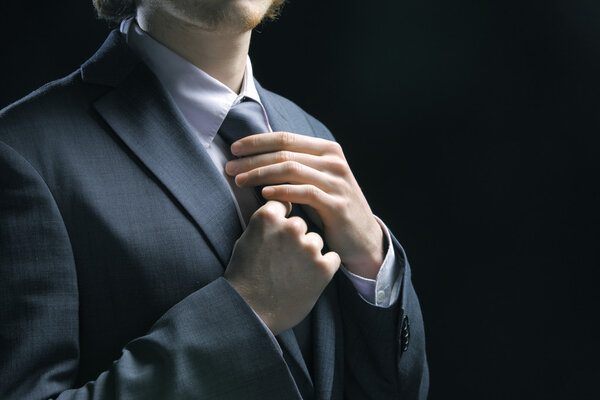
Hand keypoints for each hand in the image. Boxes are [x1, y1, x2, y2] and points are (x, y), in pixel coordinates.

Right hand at [224, 200, 339, 334]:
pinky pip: (332, 258)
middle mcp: (291, 228)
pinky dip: (324, 267)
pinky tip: (308, 278)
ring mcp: (309, 248)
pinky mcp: (324, 267)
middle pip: (301, 224)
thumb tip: (277, 213)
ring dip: (309, 253)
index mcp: (268, 218)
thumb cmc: (243, 278)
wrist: (250, 312)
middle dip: (295, 238)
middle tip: (283, 259)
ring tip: (292, 273)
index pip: (284, 203)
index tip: (279, 231)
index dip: (282, 219)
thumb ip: (265, 224)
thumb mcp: (246, 241)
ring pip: (316, 241)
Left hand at [225, 132, 384, 279]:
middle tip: (229, 167)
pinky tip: (264, 195)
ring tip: (239, 181)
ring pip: (291, 169)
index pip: (286, 138)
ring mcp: (337, 182)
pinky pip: (304, 192)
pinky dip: (282, 191)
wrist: (362, 239)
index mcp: (328, 150)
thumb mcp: (315, 181)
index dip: (257, 141)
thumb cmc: (330, 210)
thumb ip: (295, 167)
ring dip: (260, 174)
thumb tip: (255, 157)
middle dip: (252, 159)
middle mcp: (334, 161)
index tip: (234, 148)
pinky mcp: (337, 204)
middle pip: (284, 153)